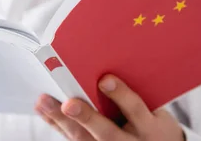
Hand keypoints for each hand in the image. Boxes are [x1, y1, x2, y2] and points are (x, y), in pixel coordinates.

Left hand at [35, 75, 183, 140]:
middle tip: (68, 103)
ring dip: (61, 120)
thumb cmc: (152, 123)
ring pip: (83, 138)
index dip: (121, 95)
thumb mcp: (156, 112)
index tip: (106, 80)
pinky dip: (57, 124)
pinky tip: (45, 111)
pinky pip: (74, 139)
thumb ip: (136, 93)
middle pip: (105, 132)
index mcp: (148, 126)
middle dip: (85, 117)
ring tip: (44, 102)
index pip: (135, 110)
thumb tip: (109, 66)